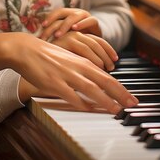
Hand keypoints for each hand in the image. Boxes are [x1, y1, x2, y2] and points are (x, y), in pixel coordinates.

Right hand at [0, 32, 137, 113]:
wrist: (27, 50)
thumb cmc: (48, 56)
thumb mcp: (70, 60)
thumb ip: (83, 71)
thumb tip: (98, 83)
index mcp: (82, 62)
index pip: (106, 77)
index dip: (120, 89)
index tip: (131, 99)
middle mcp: (77, 67)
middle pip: (103, 81)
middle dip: (120, 94)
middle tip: (132, 104)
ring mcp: (66, 75)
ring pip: (90, 88)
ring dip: (105, 99)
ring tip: (116, 109)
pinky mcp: (54, 82)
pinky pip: (70, 95)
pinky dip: (80, 102)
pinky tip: (89, 109)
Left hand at [40, 8, 101, 40]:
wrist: (97, 41)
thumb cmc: (78, 40)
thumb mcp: (67, 37)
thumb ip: (56, 36)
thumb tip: (38, 43)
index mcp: (67, 14)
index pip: (55, 13)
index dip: (48, 18)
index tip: (41, 28)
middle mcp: (75, 12)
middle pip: (62, 13)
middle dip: (53, 24)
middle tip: (45, 35)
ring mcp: (85, 16)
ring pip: (73, 16)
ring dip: (65, 25)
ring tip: (58, 34)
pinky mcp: (94, 21)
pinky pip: (89, 20)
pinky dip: (82, 24)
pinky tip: (75, 29)